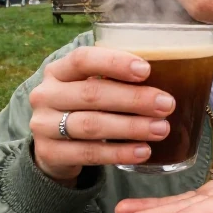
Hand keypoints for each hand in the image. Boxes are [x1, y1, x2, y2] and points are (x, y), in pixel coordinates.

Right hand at [29, 46, 175, 182]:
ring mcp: (43, 125)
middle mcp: (45, 94)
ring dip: (131, 127)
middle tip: (167, 104)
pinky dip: (119, 153)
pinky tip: (143, 151)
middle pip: (92, 94)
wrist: (52, 146)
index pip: (83, 59)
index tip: (146, 70)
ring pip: (91, 125)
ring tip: (162, 129)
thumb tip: (169, 73)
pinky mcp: (49, 153)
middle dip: (134, 99)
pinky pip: (89, 154)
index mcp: (57, 70)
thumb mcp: (89, 87)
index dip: (114, 62)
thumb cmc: (82, 108)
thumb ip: (115, 80)